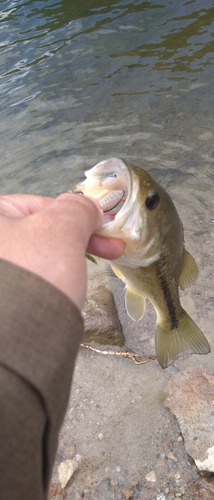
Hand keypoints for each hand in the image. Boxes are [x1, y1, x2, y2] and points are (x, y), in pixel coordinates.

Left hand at [0, 193, 124, 309]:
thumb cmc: (35, 273)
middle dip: (78, 240)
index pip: (38, 204)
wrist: (19, 337)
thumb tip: (88, 207)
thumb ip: (78, 209)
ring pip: (37, 258)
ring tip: (85, 274)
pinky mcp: (4, 299)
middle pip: (39, 232)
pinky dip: (51, 282)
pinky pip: (31, 281)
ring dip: (68, 262)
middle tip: (112, 249)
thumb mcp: (62, 228)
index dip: (76, 214)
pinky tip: (66, 292)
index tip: (103, 226)